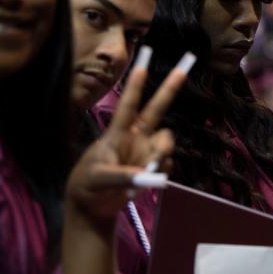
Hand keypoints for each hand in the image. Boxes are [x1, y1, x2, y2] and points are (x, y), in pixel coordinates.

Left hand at [65, 48, 191, 227]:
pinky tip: (149, 180)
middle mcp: (136, 137)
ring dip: (162, 153)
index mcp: (117, 133)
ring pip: (167, 141)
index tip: (141, 66)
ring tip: (147, 170)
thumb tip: (147, 175)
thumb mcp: (98, 178)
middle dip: (170, 88)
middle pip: (157, 109)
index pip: (128, 106)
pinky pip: (168, 164)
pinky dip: (161, 172)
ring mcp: (147, 151)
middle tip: (185, 68)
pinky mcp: (154, 167)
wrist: (94, 207)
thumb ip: (122, 176)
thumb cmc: (88, 185)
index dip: (135, 87)